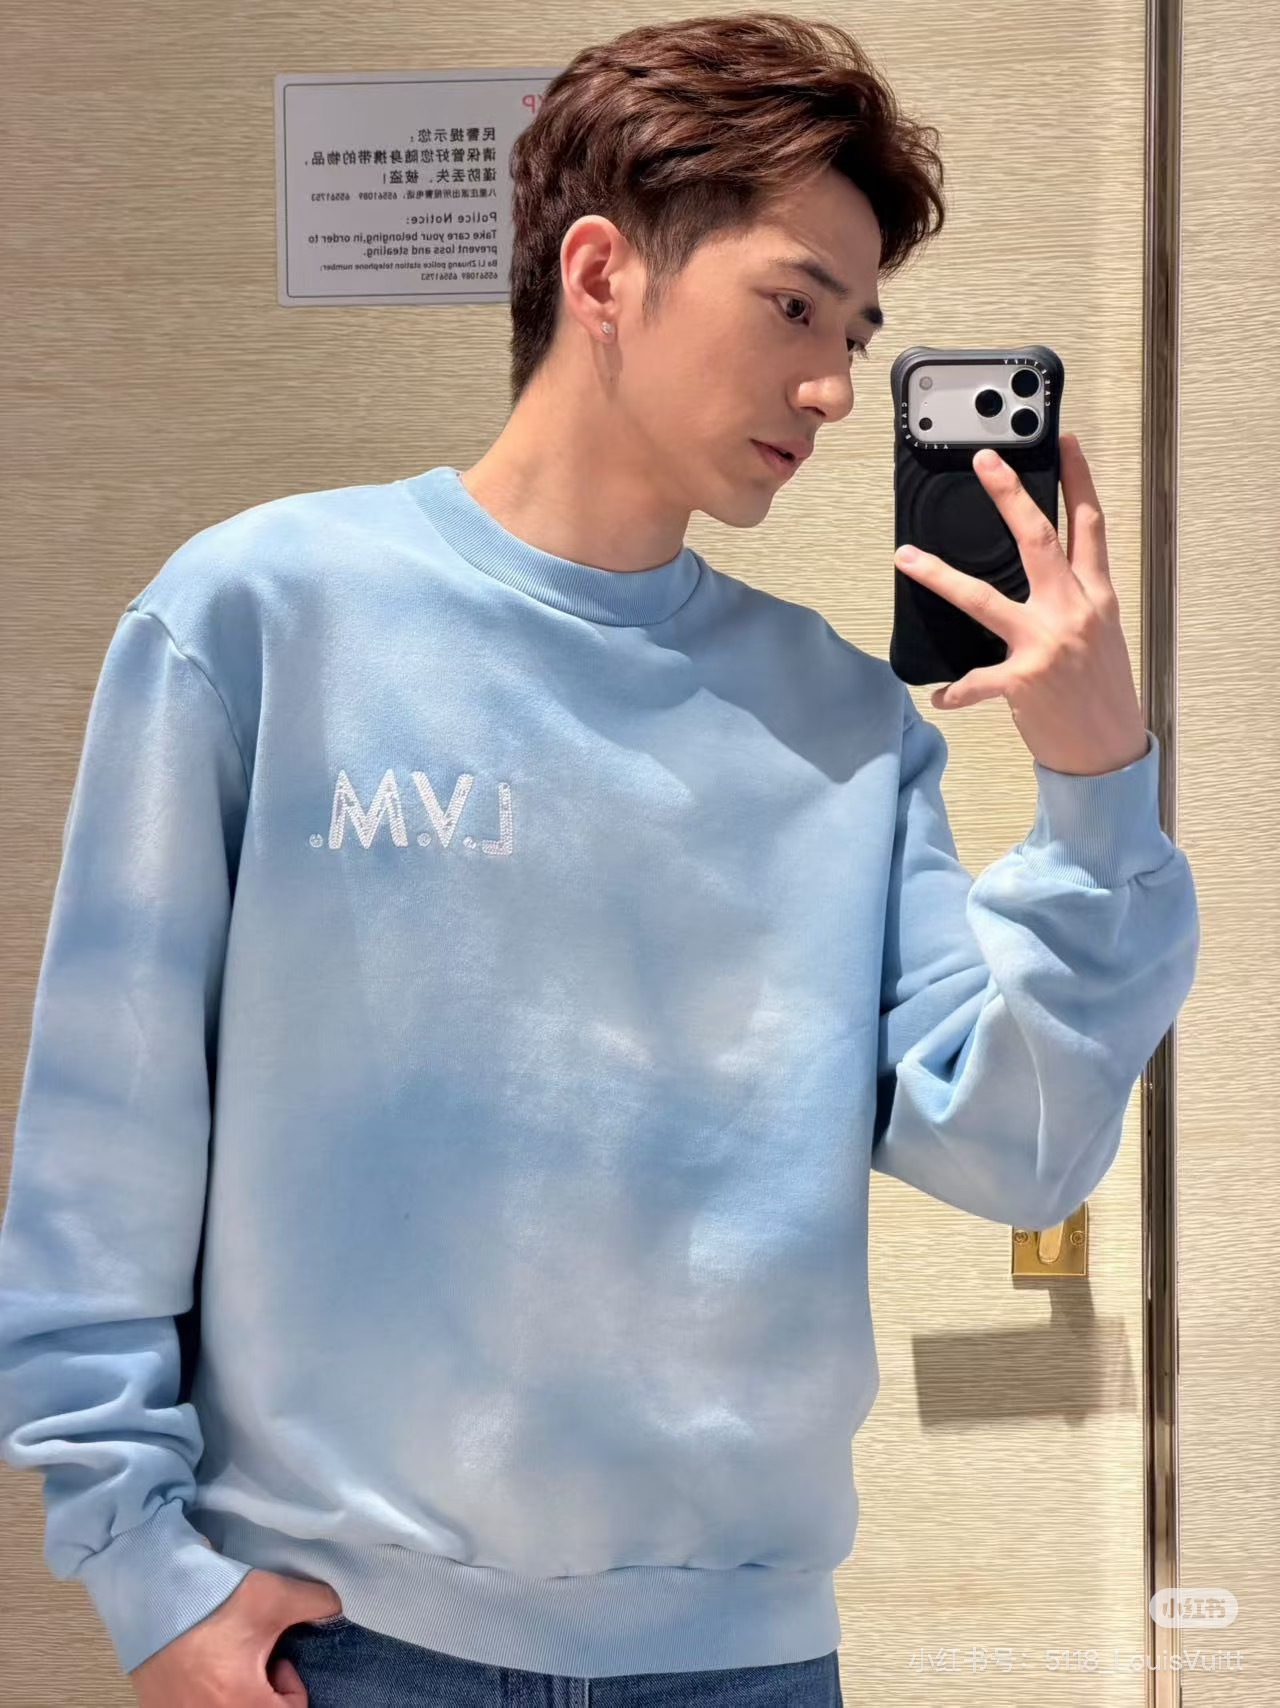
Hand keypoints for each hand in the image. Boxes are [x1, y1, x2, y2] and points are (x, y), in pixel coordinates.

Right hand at [129, 1566, 343, 1705]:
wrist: (152, 1593)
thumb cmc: (213, 1602)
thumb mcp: (274, 1597)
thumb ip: (317, 1604)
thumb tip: (336, 1610)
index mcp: (242, 1707)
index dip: (292, 1693)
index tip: (280, 1664)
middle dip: (265, 1697)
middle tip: (258, 1663)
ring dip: (239, 1695)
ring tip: (230, 1664)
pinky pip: (199, 1707)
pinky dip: (210, 1696)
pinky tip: (205, 1668)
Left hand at [893, 433, 1149, 775]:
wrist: (1111, 751)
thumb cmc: (1102, 693)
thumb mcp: (1100, 634)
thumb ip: (1074, 598)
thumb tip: (1042, 573)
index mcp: (1096, 596)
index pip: (1089, 526)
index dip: (1079, 480)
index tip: (1065, 440)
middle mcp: (1074, 611)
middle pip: (1039, 539)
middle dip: (1010, 495)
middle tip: (984, 461)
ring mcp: (1047, 643)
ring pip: (984, 597)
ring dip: (940, 576)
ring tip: (906, 557)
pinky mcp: (1024, 680)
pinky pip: (977, 681)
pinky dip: (956, 690)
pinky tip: (938, 696)